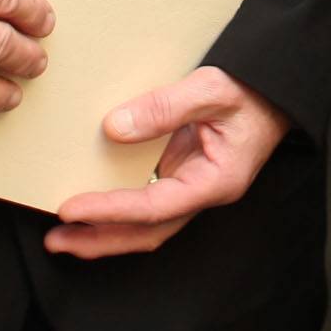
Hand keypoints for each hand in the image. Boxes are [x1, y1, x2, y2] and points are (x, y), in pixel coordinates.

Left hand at [45, 68, 289, 257]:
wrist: (275, 89)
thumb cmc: (251, 90)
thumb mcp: (211, 89)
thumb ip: (164, 108)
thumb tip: (114, 128)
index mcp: (216, 181)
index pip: (155, 208)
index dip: (110, 210)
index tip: (70, 208)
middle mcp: (203, 193)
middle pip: (148, 232)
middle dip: (100, 240)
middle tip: (55, 240)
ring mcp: (193, 187)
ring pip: (146, 225)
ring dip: (104, 232)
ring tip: (62, 235)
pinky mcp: (183, 176)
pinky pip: (146, 203)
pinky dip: (117, 210)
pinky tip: (90, 207)